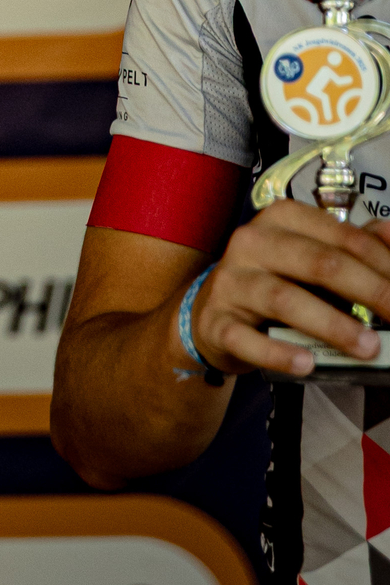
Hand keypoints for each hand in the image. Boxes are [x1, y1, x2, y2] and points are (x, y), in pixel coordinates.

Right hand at [189, 204, 389, 377]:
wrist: (211, 313)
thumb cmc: (272, 281)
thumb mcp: (309, 257)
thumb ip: (350, 247)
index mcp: (282, 219)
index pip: (341, 236)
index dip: (381, 264)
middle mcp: (253, 242)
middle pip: (318, 263)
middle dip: (367, 290)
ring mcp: (232, 281)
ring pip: (284, 298)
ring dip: (332, 325)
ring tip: (367, 347)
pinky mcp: (216, 321)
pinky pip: (246, 338)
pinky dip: (278, 353)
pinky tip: (307, 364)